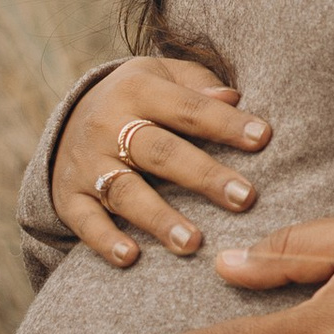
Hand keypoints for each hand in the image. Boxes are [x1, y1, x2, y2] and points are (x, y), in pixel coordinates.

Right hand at [52, 56, 272, 267]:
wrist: (69, 119)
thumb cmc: (139, 100)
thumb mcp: (163, 77)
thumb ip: (199, 86)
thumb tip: (234, 98)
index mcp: (137, 90)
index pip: (187, 108)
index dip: (225, 123)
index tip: (263, 138)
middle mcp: (108, 125)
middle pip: (160, 152)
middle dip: (203, 176)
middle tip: (244, 198)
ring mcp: (86, 164)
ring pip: (126, 192)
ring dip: (160, 219)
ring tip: (193, 242)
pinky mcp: (69, 198)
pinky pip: (85, 222)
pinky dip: (105, 241)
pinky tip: (131, 257)